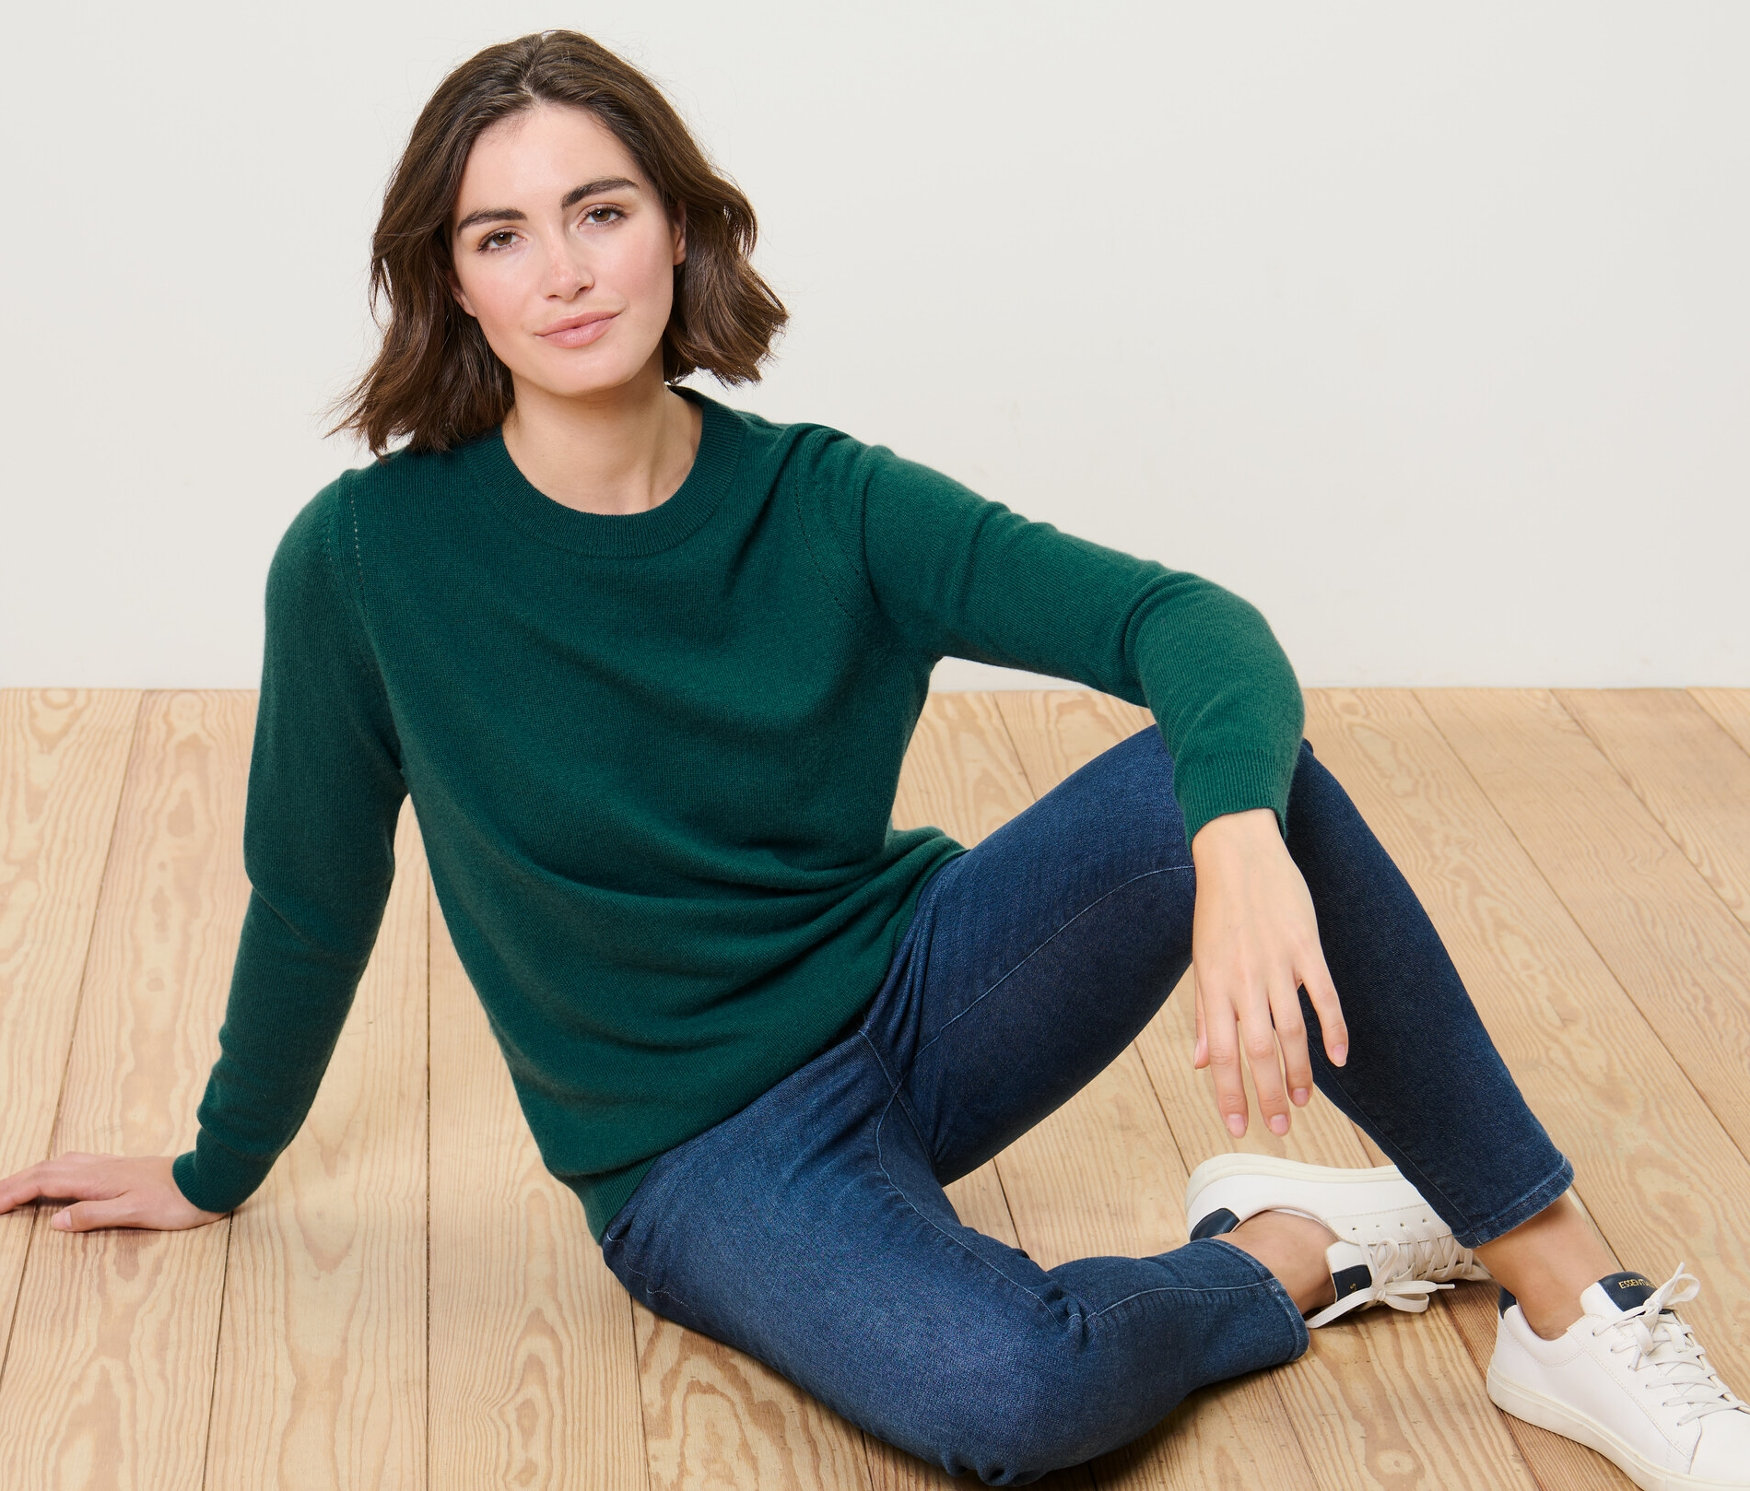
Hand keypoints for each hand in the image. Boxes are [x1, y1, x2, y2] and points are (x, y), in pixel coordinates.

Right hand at [0, 1153, 227, 1232]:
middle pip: (45, 1170)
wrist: (208, 1180)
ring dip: (32, 1174)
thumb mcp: (134, 1213)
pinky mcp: (121, 1168)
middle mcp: (99, 1168)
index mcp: (97, 1179)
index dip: (14, 1193)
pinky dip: (54, 1170)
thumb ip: (94, 1215)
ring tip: (13, 1186)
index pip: (44, 1183)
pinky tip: (57, 1175)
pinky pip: (76, 1164)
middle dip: (14, 1182)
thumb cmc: (175, 1200)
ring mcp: (110, 1165)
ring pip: (60, 1164)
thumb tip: (55, 1221)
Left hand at [1189, 807, 1347, 1137]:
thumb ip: (1206, 1012)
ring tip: (1302, 1100)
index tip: (1237, 1127)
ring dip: (1299, 1071)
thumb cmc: (1217, 909)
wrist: (1237, 853)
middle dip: (1268, 1094)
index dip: (1229, 1093)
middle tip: (1278, 1127)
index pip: (1222, 1053)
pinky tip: (1338, 1058)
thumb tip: (1202, 1061)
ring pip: (1292, 1030)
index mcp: (1215, 984)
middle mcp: (1245, 979)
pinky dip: (1333, 1029)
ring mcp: (1278, 963)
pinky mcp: (1306, 946)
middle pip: (1259, 1050)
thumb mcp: (1202, 961)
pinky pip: (1323, 996)